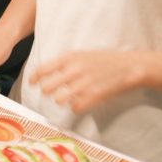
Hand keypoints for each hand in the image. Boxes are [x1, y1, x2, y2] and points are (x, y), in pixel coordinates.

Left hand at [30, 50, 145, 113]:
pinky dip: (75, 107)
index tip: (32, 83)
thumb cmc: (104, 60)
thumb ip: (64, 62)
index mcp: (69, 57)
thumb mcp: (81, 54)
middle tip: (51, 93)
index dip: (34, 78)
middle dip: (46, 92)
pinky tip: (80, 102)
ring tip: (67, 98)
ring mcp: (84, 83)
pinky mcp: (94, 96)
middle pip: (47, 88)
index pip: (42, 69)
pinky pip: (75, 107)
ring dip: (61, 100)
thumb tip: (46, 72)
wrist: (129, 66)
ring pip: (59, 99)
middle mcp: (74, 70)